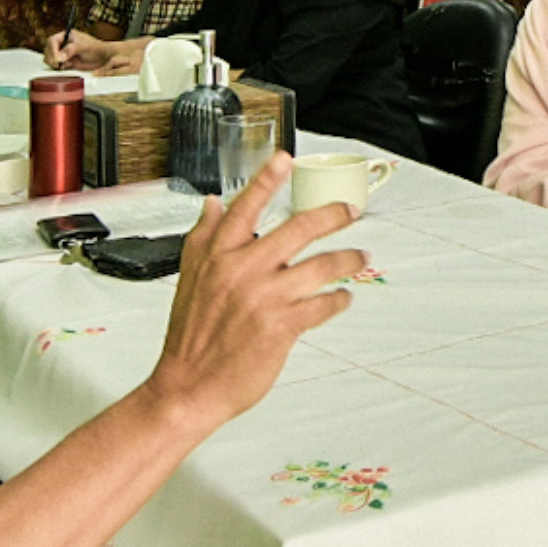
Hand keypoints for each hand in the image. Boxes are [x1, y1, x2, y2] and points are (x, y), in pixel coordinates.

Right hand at [47, 31, 141, 74]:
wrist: (103, 58)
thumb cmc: (96, 48)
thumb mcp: (84, 46)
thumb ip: (72, 49)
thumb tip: (60, 57)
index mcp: (66, 35)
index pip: (52, 41)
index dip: (52, 50)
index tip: (57, 59)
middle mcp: (62, 43)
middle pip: (48, 50)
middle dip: (51, 58)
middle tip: (58, 64)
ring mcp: (62, 53)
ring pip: (49, 58)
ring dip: (53, 63)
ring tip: (63, 66)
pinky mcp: (64, 62)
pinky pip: (55, 65)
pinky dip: (57, 68)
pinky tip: (65, 68)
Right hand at [140, 154, 366, 431]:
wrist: (187, 387)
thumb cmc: (190, 337)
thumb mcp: (189, 279)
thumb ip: (203, 238)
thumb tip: (214, 204)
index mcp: (217, 256)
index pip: (246, 208)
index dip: (267, 180)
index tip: (286, 159)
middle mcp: (241, 270)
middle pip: (298, 228)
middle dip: (332, 215)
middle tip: (350, 211)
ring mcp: (264, 297)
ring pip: (320, 265)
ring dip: (347, 259)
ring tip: (360, 257)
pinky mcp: (281, 326)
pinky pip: (322, 304)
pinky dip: (338, 300)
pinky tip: (343, 298)